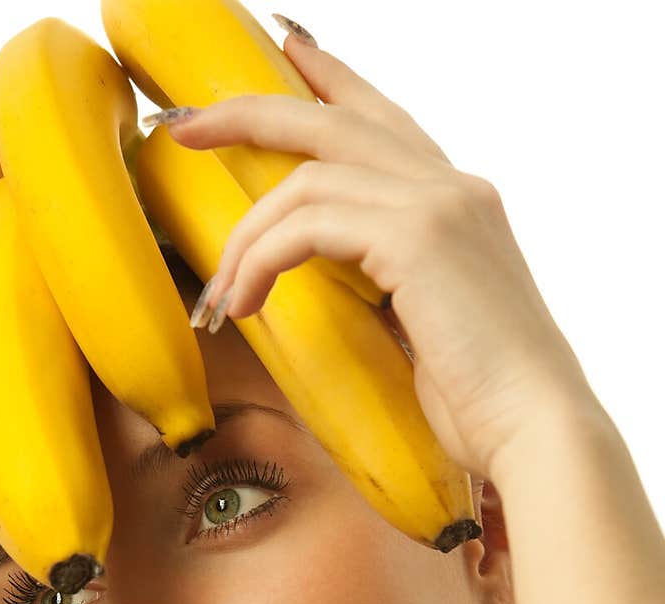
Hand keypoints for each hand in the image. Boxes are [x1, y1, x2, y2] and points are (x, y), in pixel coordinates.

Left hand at [162, 30, 596, 482]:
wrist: (534, 430)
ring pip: (307, 178)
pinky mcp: (418, 237)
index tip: (281, 57)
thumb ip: (393, 284)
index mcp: (460, 203)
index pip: (384, 121)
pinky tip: (243, 303)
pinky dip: (260, 260)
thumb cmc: (482, 402)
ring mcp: (440, 204)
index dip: (329, 82)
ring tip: (219, 293)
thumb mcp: (431, 325)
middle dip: (250, 112)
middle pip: (333, 121)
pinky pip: (307, 225)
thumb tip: (340, 285)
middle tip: (186, 126)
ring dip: (246, 235)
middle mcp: (453, 187)